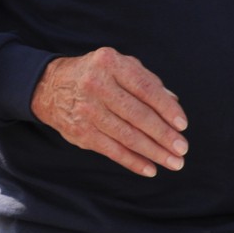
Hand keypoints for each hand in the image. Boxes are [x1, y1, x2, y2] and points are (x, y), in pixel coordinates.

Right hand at [30, 47, 188, 176]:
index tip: (182, 125)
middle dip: (163, 135)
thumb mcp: (119, 65)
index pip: (145, 88)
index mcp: (111, 63)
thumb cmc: (96, 74)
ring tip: (173, 162)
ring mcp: (87, 110)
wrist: (50, 86)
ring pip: (127, 136)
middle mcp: (97, 85)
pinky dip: (133, 161)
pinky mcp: (80, 132)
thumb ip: (147, 80)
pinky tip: (150, 168)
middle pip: (137, 115)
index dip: (166, 108)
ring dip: (154, 152)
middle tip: (182, 148)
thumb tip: (174, 103)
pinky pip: (112, 150)